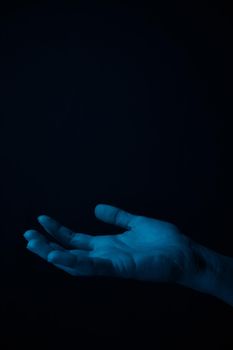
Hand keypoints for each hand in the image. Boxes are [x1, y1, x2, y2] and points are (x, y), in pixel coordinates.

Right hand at [23, 204, 198, 282]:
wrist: (185, 253)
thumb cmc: (163, 241)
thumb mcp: (135, 223)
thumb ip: (117, 216)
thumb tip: (96, 207)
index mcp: (107, 245)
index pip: (75, 240)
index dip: (57, 231)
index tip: (42, 219)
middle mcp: (105, 255)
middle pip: (69, 252)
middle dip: (47, 245)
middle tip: (27, 235)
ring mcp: (111, 263)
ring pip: (75, 263)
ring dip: (53, 254)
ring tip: (34, 244)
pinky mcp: (120, 268)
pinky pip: (93, 267)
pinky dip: (74, 263)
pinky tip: (57, 256)